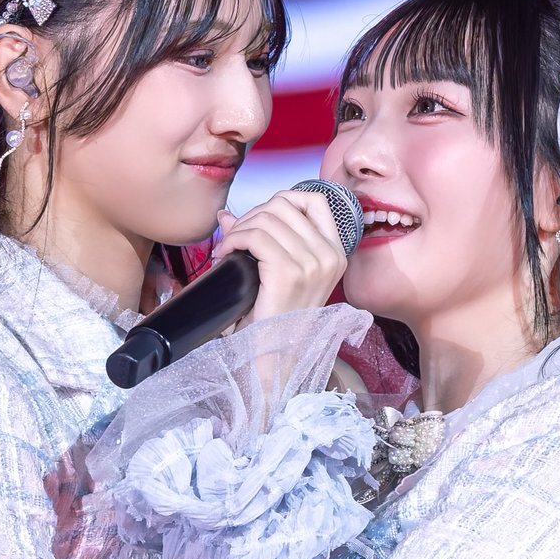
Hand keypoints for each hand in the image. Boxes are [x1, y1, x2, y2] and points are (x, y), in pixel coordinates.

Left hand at [213, 189, 346, 326]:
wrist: (275, 358)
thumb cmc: (276, 321)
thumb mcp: (280, 276)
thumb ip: (262, 240)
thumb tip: (226, 215)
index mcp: (335, 253)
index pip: (315, 200)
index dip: (282, 200)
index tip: (261, 220)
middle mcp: (329, 255)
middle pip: (284, 205)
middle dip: (252, 215)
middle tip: (236, 238)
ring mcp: (312, 263)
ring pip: (267, 218)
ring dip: (239, 228)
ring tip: (228, 249)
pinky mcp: (288, 272)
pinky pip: (254, 236)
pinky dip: (233, 240)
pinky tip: (225, 255)